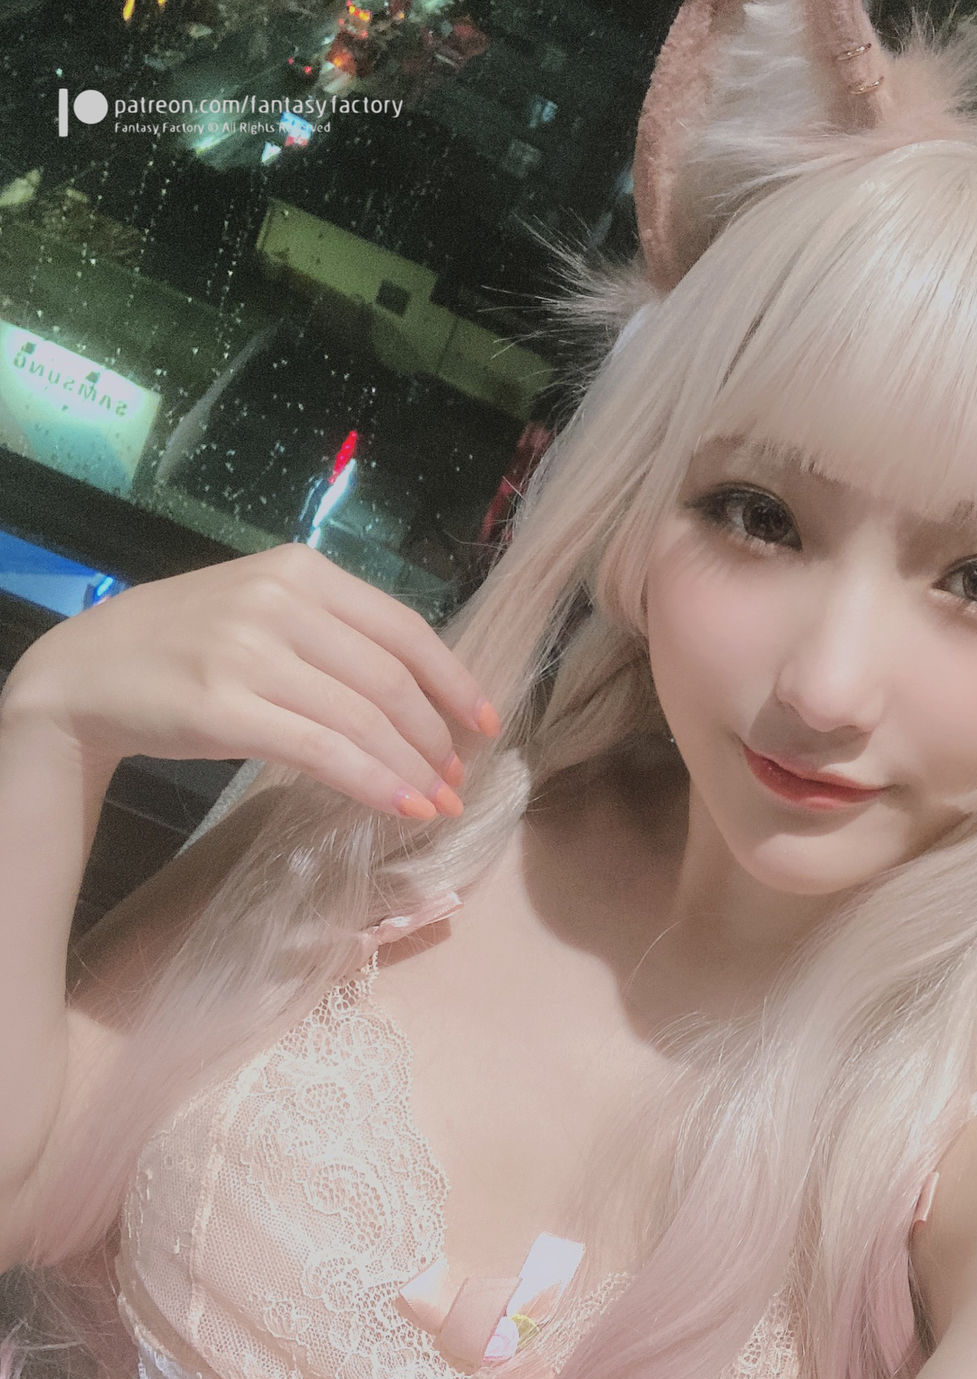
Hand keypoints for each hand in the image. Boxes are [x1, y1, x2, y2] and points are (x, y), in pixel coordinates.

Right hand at [0, 542, 497, 820]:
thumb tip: (421, 696)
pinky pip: (321, 749)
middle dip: (436, 736)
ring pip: (363, 717)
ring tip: (437, 803)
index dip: (453, 680)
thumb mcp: (263, 613)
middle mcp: (281, 601)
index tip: (487, 723)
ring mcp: (250, 651)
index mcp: (301, 571)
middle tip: (457, 779)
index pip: (404, 626)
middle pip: (390, 678)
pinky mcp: (224, 706)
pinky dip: (372, 781)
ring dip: (412, 769)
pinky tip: (400, 806)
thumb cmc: (187, 646)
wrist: (87, 671)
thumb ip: (334, 636)